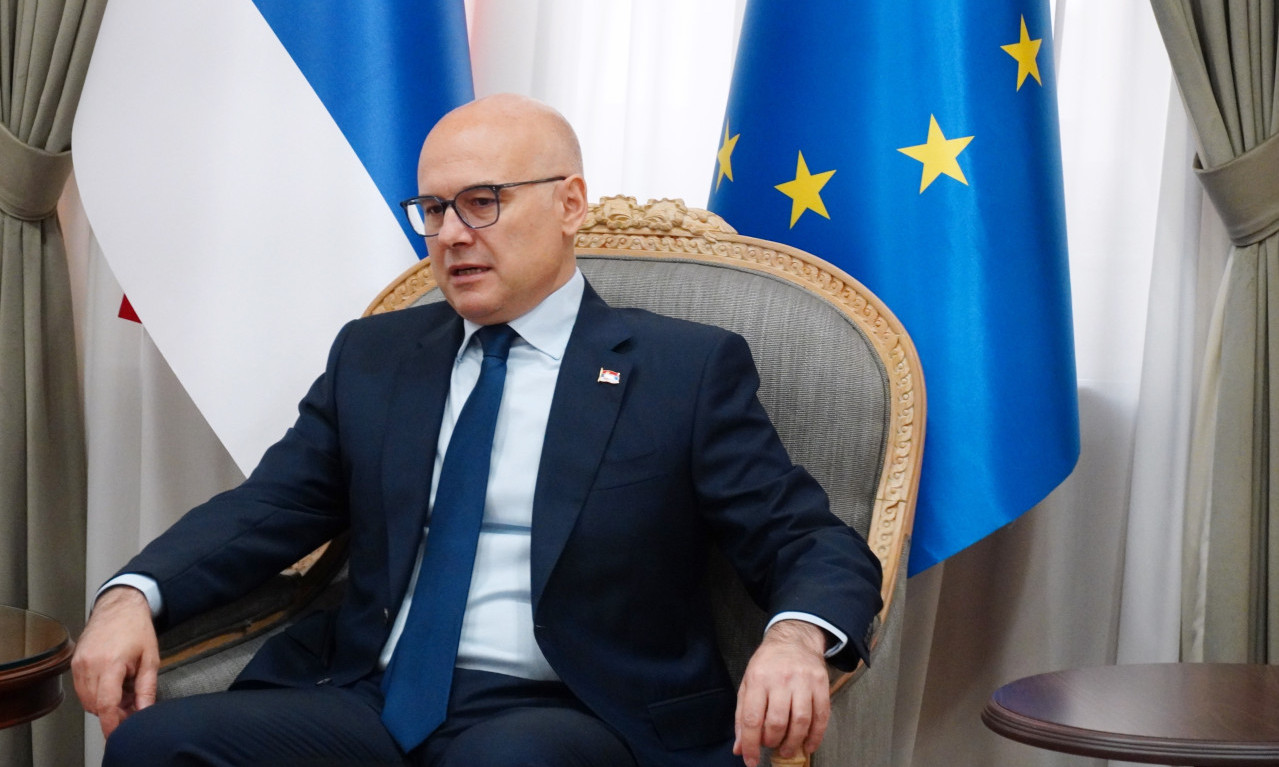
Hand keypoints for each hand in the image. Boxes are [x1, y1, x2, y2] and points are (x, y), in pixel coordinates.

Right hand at [71, 586, 159, 736]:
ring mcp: (79, 664)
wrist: (119, 606)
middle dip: (114, 711)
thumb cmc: (137, 629)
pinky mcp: (74, 663)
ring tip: (123, 686)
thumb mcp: (150, 659)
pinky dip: (95, 693)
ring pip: (87, 700)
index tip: (116, 734)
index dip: (111, 723)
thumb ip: (147, 689)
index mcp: (111, 663)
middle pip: (96, 705)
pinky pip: (82, 689)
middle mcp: (90, 664)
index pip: (106, 703)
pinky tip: (111, 681)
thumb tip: (145, 712)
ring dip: (104, 702)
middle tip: (132, 702)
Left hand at [733, 620, 829, 766]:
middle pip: (777, 722)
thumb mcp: (748, 684)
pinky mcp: (821, 684)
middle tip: (771, 747)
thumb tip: (739, 748)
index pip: (752, 719)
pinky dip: (815, 736)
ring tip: (787, 749)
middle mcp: (781, 679)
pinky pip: (821, 716)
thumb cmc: (767, 665)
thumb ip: (742, 716)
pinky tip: (808, 745)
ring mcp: (804, 681)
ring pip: (801, 721)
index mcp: (758, 679)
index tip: (750, 761)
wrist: (794, 639)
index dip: (750, 744)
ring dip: (793, 742)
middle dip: (773, 742)